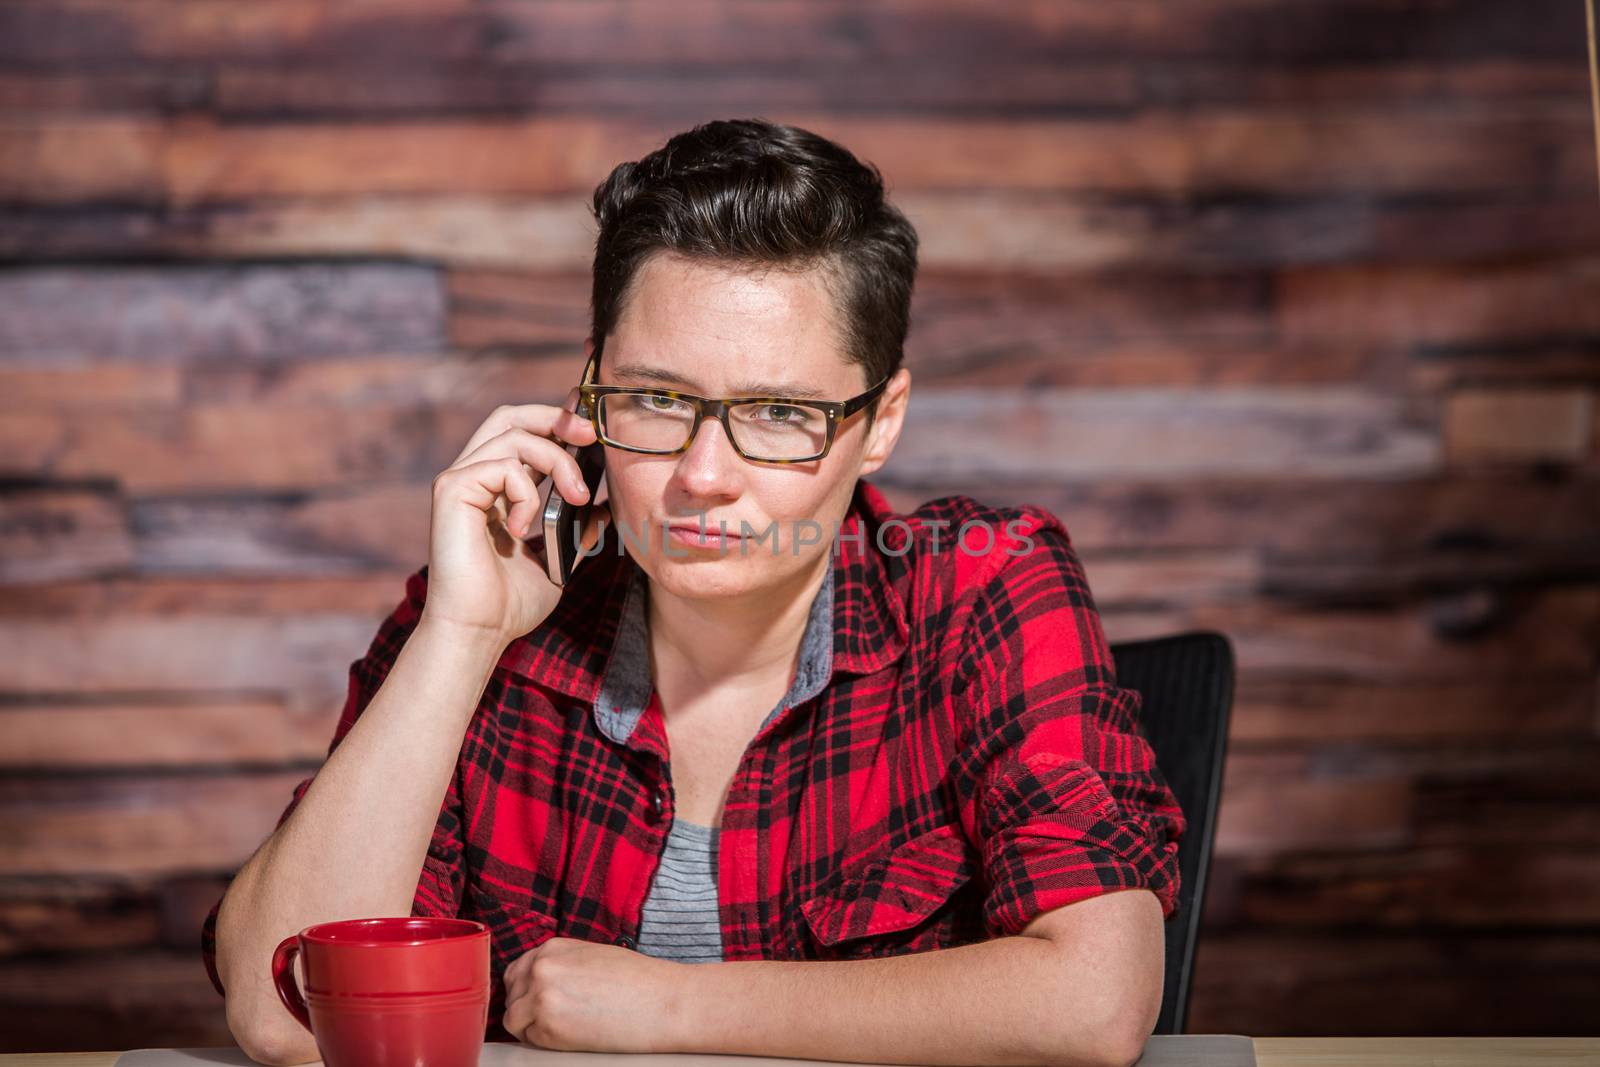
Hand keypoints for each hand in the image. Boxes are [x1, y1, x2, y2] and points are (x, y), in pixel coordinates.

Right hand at [422, 386, 610, 642]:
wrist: (479, 632)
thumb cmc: (509, 603)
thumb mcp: (556, 559)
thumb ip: (577, 530)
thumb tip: (603, 508)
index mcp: (494, 488)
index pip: (522, 432)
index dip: (556, 421)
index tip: (592, 434)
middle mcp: (472, 476)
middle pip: (511, 416)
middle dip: (556, 418)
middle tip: (590, 436)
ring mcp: (459, 481)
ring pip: (514, 436)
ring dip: (557, 461)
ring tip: (577, 497)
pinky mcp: (452, 491)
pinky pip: (501, 466)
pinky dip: (526, 492)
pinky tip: (522, 528)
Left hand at [502, 936, 688, 1052]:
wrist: (664, 1003)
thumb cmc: (639, 981)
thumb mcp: (592, 957)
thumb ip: (561, 965)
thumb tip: (540, 982)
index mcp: (553, 949)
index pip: (517, 971)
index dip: (526, 989)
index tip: (537, 1001)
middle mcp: (542, 969)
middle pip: (511, 994)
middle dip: (526, 1007)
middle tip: (551, 1017)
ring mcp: (542, 997)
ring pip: (514, 1019)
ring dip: (531, 1026)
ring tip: (563, 1027)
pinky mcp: (549, 1028)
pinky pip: (529, 1039)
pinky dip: (542, 1041)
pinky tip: (569, 1036)